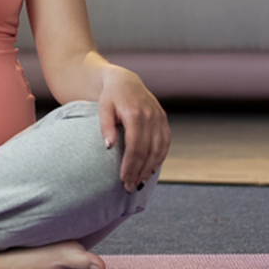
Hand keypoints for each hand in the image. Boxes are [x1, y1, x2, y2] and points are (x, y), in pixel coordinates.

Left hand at [98, 67, 169, 192]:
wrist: (125, 81)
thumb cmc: (110, 96)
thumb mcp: (102, 108)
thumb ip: (106, 127)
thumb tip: (109, 147)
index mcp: (136, 113)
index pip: (135, 146)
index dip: (131, 165)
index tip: (123, 179)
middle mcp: (152, 116)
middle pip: (148, 151)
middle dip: (139, 171)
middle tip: (129, 186)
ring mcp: (160, 119)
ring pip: (159, 150)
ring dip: (149, 168)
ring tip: (138, 182)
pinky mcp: (164, 121)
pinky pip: (165, 144)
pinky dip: (159, 158)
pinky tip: (150, 169)